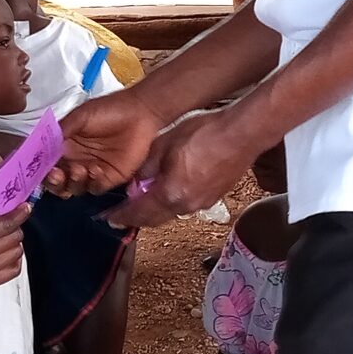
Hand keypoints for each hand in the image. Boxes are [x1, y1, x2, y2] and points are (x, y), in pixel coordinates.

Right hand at [0, 207, 26, 291]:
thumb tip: (3, 208)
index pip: (7, 223)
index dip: (20, 213)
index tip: (25, 207)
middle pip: (14, 237)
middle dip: (14, 226)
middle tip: (5, 221)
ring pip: (16, 253)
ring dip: (13, 242)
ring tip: (0, 237)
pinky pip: (12, 271)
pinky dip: (13, 260)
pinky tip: (3, 253)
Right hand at [49, 90, 162, 196]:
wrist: (139, 112)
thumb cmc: (108, 110)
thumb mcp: (80, 117)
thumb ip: (60, 131)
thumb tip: (40, 145)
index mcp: (65, 147)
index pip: (47, 164)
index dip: (41, 169)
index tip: (41, 168)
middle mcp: (75, 162)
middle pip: (58, 181)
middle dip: (54, 182)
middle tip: (57, 174)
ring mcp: (91, 172)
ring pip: (75, 188)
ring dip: (73, 182)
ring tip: (78, 169)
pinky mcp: (110, 178)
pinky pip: (96, 187)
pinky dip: (93, 182)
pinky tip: (95, 170)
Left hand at [116, 108, 254, 226]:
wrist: (242, 134)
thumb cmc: (205, 134)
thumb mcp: (164, 144)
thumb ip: (147, 167)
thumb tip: (138, 182)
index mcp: (170, 194)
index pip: (139, 213)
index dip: (122, 216)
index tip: (110, 218)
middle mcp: (186, 205)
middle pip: (155, 219)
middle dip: (138, 217)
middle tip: (123, 214)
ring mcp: (203, 203)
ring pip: (171, 213)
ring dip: (156, 209)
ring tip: (145, 200)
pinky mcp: (214, 196)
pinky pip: (187, 205)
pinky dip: (173, 202)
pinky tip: (171, 190)